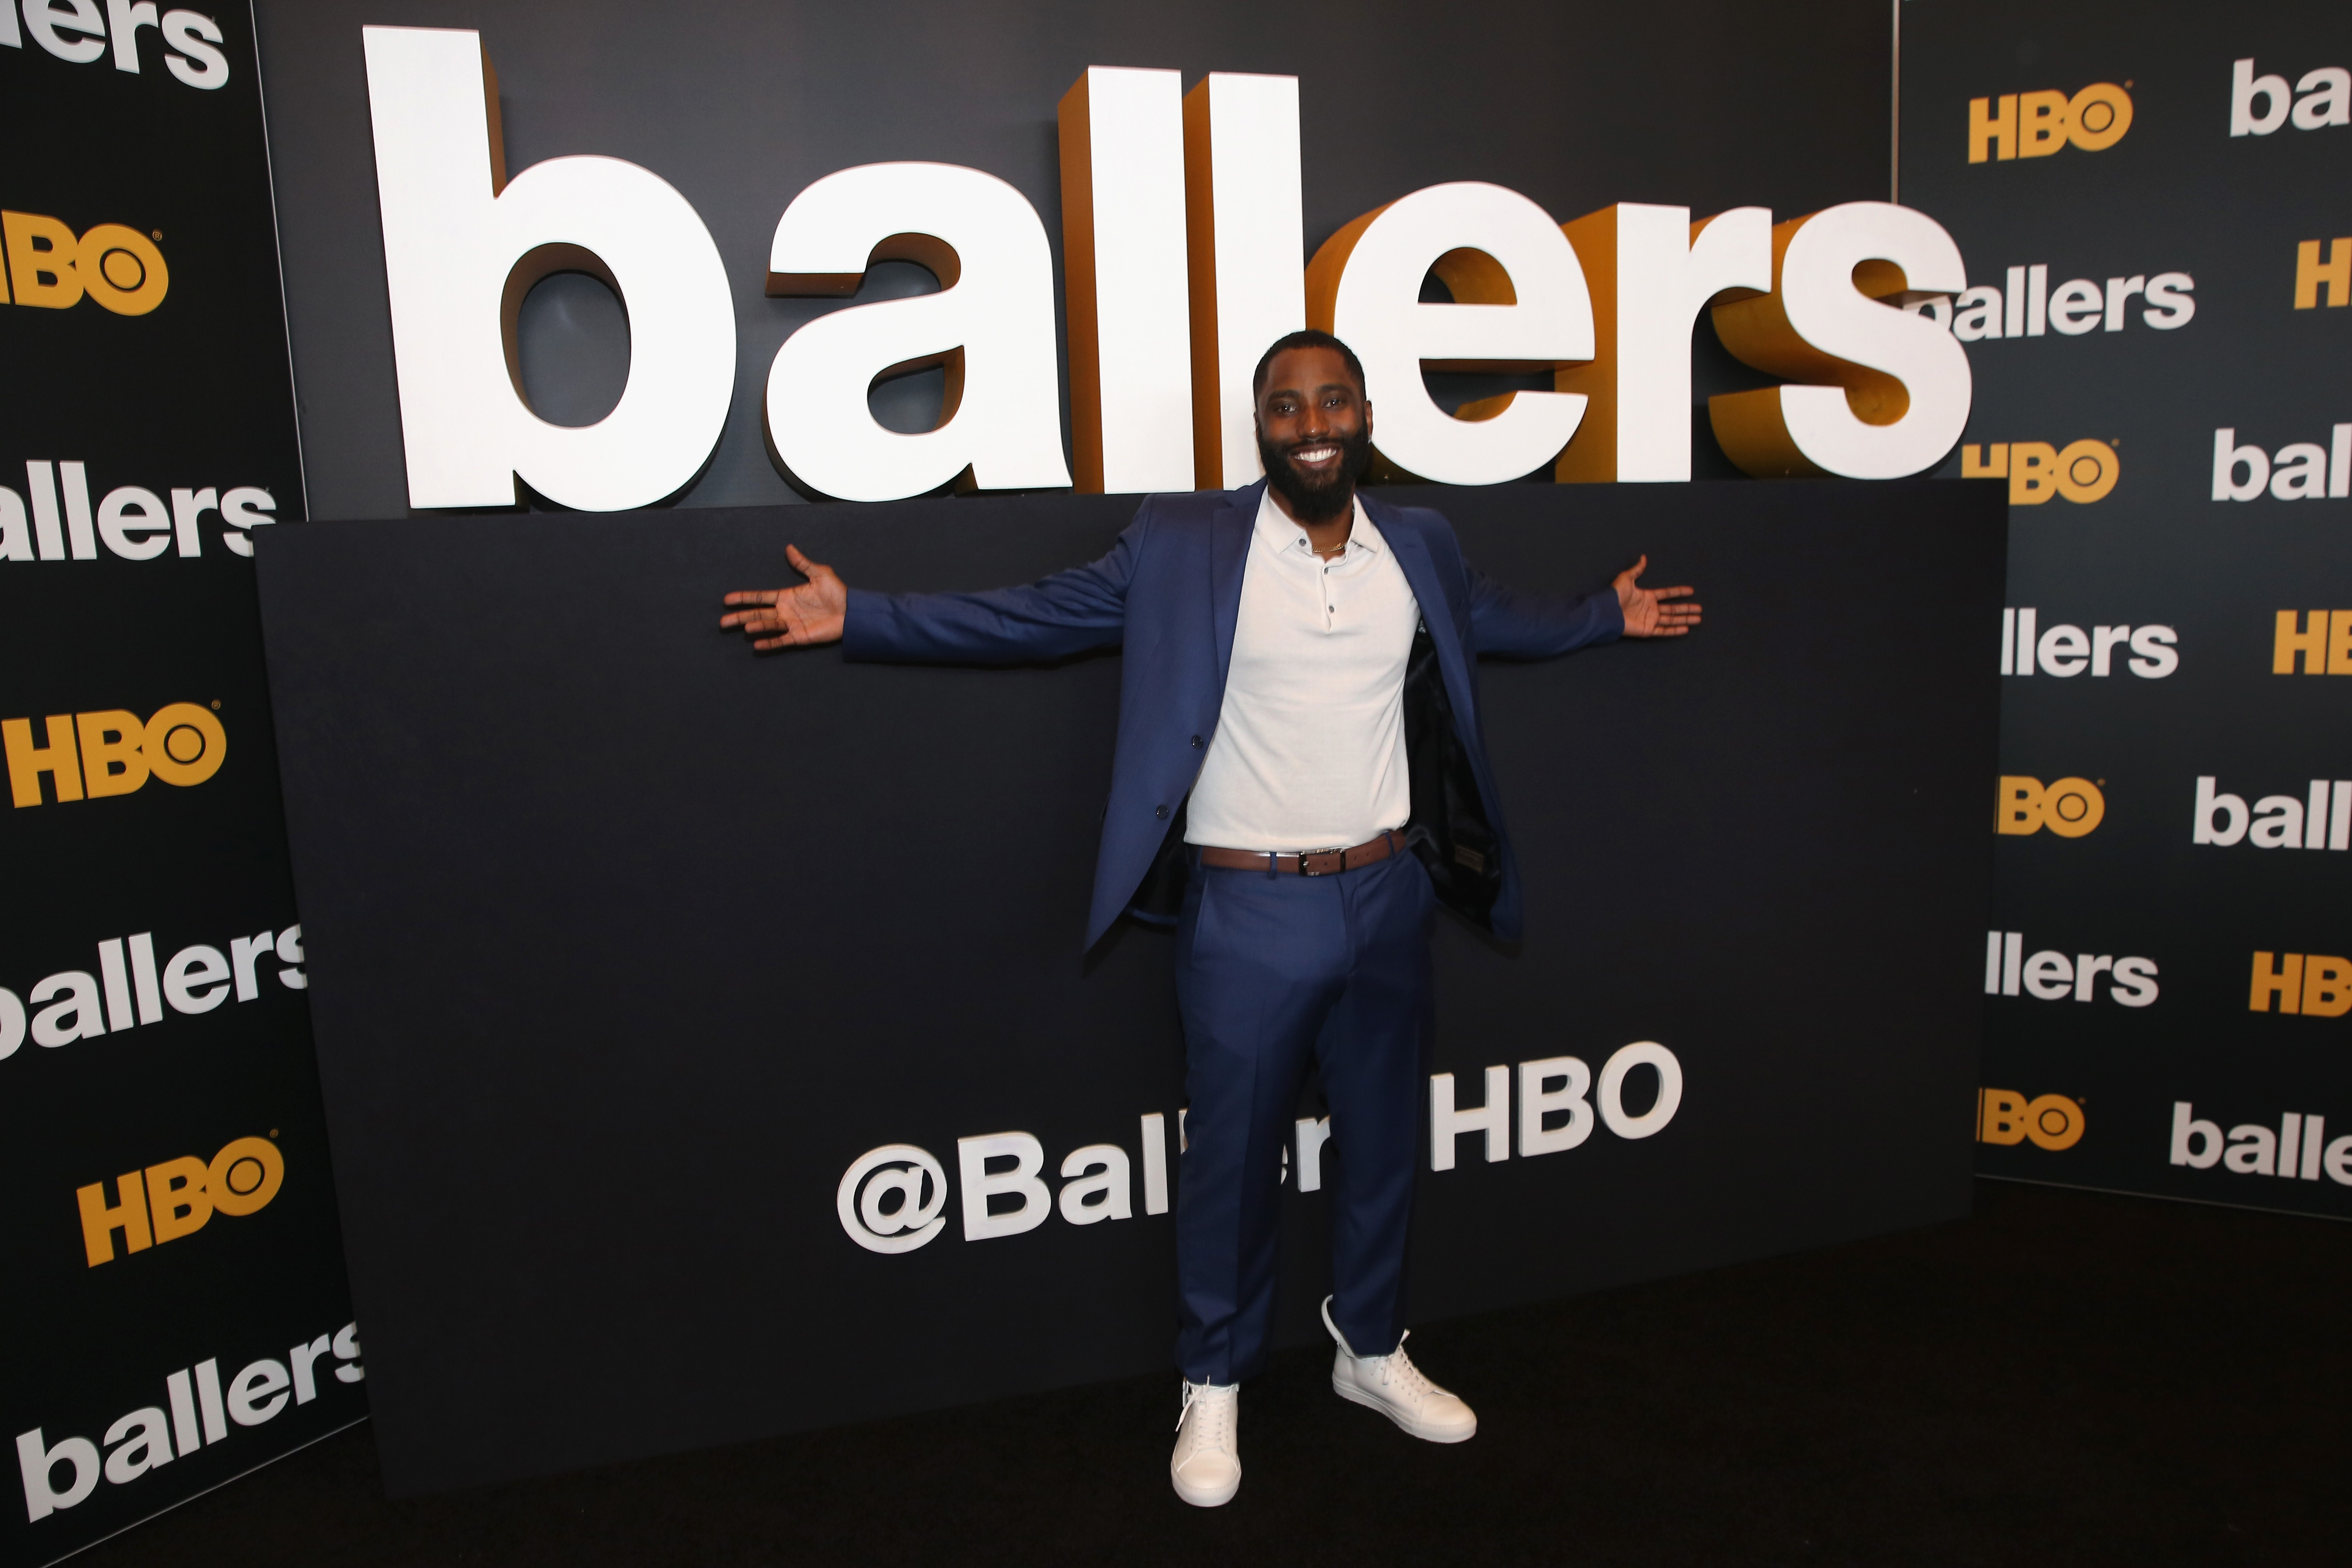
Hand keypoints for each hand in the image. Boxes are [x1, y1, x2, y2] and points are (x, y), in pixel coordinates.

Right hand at [721, 545, 846, 649]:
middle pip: (758, 614)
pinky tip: (757, 646)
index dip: (744, 598)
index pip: (760, 597)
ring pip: (768, 626)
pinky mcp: (799, 636)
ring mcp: (791, 624)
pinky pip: (781, 641)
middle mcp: (785, 611)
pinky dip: (770, 643)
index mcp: (786, 597)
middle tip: (723, 622)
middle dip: (740, 617)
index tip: (727, 600)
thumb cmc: (837, 593)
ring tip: (745, 628)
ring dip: (756, 627)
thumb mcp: (819, 574)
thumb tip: (789, 547)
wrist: (851, 611)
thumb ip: (803, 563)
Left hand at [1613, 554, 1700, 637]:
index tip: (1691, 591)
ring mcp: (1650, 619)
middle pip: (1673, 608)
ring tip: (1698, 619)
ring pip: (1672, 620)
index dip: (1679, 592)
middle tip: (1699, 609)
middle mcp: (1651, 608)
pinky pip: (1664, 631)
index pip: (1667, 594)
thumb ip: (1637, 569)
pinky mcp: (1647, 630)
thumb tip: (1643, 557)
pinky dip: (1674, 631)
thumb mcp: (1626, 578)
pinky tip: (1685, 629)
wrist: (1608, 611)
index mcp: (1647, 596)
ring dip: (1685, 619)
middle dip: (1686, 609)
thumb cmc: (1616, 595)